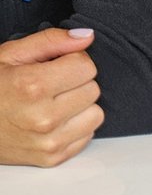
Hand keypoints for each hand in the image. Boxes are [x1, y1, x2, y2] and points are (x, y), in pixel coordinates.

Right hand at [0, 27, 102, 166]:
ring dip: (80, 106)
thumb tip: (86, 36)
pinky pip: (88, 136)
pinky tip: (54, 120)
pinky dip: (76, 126)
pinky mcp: (54, 158)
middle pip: (93, 90)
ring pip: (96, 114)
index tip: (59, 64)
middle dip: (76, 82)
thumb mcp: (11, 55)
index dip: (73, 61)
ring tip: (55, 102)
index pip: (86, 67)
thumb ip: (51, 41)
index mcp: (32, 86)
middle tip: (53, 84)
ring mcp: (50, 141)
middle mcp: (44, 117)